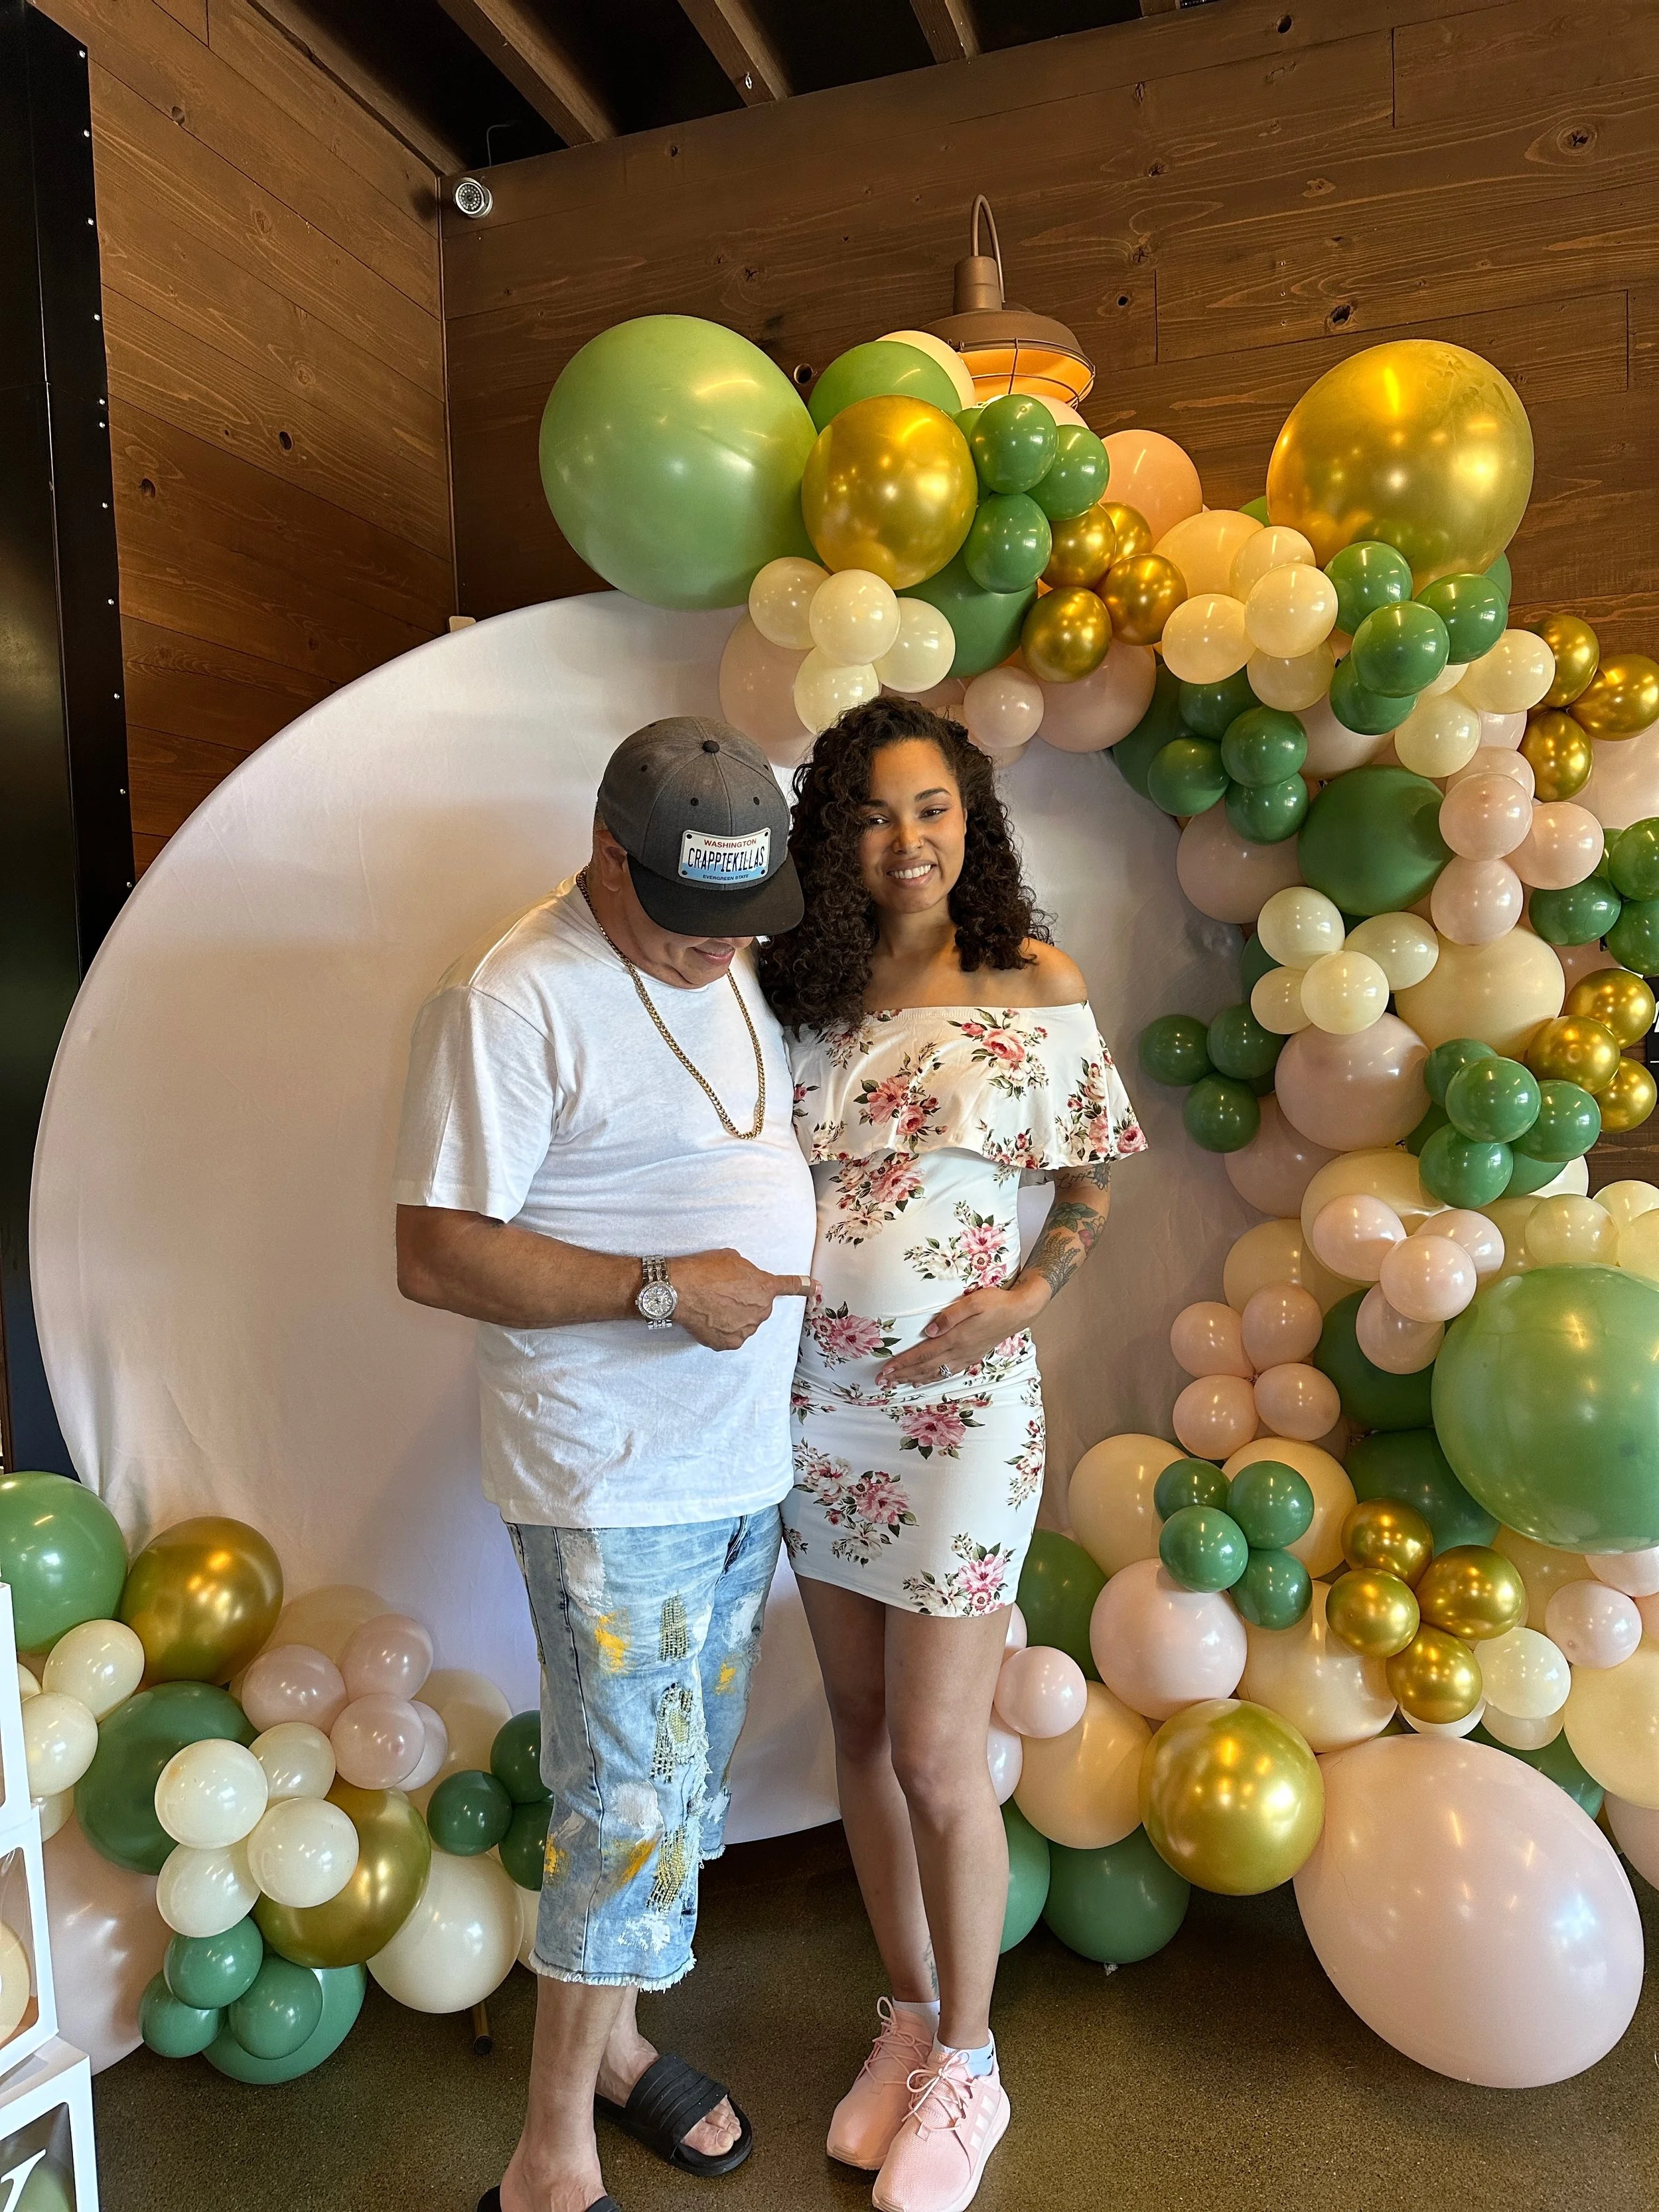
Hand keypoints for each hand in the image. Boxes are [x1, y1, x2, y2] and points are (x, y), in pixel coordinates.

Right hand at [670, 1250, 812, 1351]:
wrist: (680, 1289)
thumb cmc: (704, 1269)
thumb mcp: (732, 1259)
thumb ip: (747, 1273)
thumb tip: (744, 1281)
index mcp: (764, 1287)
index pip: (789, 1286)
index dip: (804, 1288)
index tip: (816, 1289)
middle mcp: (760, 1311)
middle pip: (758, 1308)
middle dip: (745, 1302)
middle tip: (722, 1293)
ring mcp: (746, 1330)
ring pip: (744, 1323)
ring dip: (733, 1317)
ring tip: (712, 1305)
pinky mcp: (729, 1343)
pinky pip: (730, 1337)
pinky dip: (720, 1330)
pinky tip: (708, 1318)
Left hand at [876, 1281, 1046, 1387]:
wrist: (1019, 1312)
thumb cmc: (995, 1302)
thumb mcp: (973, 1302)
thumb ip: (950, 1315)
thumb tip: (929, 1330)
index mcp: (956, 1338)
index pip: (922, 1354)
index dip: (902, 1363)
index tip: (885, 1370)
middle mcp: (959, 1352)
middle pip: (924, 1367)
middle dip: (902, 1375)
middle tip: (882, 1382)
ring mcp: (966, 1357)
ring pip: (934, 1373)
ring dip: (913, 1379)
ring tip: (896, 1384)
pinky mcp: (971, 1357)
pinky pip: (947, 1373)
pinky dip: (931, 1378)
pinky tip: (922, 1380)